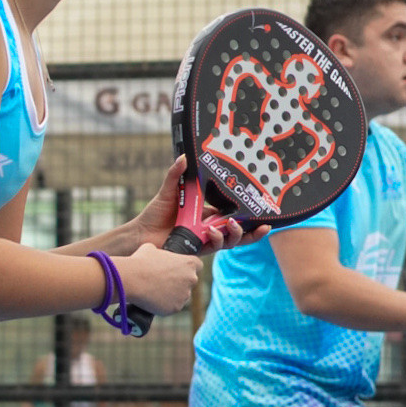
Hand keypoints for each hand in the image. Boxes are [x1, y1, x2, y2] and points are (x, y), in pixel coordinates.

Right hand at [120, 241, 201, 316]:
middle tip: (164, 281)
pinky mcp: (176, 308)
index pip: (197, 265)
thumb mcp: (151, 248)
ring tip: (156, 290)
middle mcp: (191, 279)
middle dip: (180, 282)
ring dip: (173, 294)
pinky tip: (154, 299)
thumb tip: (156, 254)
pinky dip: (165, 304)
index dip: (187, 267)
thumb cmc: (141, 262)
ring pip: (182, 295)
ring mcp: (184, 295)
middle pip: (190, 281)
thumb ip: (161, 253)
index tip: (178, 269)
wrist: (132, 280)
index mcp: (189, 263)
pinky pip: (173, 306)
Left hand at [132, 158, 269, 251]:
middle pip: (238, 233)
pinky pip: (212, 248)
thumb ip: (177, 174)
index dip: (251, 215)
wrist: (141, 232)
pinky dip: (215, 240)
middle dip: (253, 232)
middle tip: (264, 225)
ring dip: (235, 234)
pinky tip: (211, 231)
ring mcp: (204, 240)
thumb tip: (185, 156)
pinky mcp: (196, 249)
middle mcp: (210, 228)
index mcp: (209, 214)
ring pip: (229, 242)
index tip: (264, 210)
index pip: (234, 215)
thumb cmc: (156, 213)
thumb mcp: (170, 190)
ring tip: (232, 224)